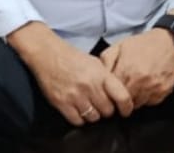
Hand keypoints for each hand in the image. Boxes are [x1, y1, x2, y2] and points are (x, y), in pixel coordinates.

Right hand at [7, 22, 133, 126]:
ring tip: (86, 104)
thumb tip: (120, 95)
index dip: (126, 107)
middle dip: (105, 109)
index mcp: (100, 74)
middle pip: (108, 111)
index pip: (123, 97)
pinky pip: (78, 121)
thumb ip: (107, 79)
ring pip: (94, 118)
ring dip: (92, 114)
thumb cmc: (71, 57)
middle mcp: (89, 86)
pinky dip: (79, 117)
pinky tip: (76, 107)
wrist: (46, 53)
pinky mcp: (62, 103)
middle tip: (99, 103)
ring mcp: (75, 95)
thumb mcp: (94, 62)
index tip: (125, 110)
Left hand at [99, 29, 173, 108]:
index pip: (111, 92)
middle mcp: (139, 82)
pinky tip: (145, 86)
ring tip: (134, 86)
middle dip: (120, 97)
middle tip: (120, 90)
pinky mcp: (163, 93)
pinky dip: (146, 98)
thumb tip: (99, 74)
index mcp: (126, 70)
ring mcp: (153, 89)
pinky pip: (150, 103)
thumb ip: (106, 60)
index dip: (109, 92)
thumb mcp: (120, 46)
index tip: (108, 91)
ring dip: (133, 99)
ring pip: (137, 104)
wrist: (170, 42)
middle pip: (124, 101)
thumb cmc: (144, 44)